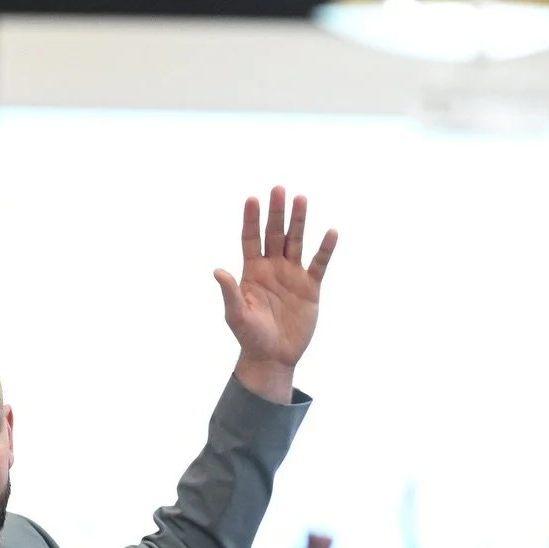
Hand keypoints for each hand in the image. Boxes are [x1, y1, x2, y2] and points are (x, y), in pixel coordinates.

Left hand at [217, 187, 336, 401]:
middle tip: (279, 189)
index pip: (251, 238)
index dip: (251, 219)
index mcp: (253, 271)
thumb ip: (230, 293)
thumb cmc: (251, 338)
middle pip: (274, 233)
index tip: (253, 199)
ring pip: (296, 242)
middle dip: (276, 212)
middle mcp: (273, 267)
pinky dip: (325, 249)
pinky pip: (318, 263)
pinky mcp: (310, 287)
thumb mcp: (236, 316)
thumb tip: (218, 271)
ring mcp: (292, 275)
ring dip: (299, 221)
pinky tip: (331, 232)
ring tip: (301, 199)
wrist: (273, 357)